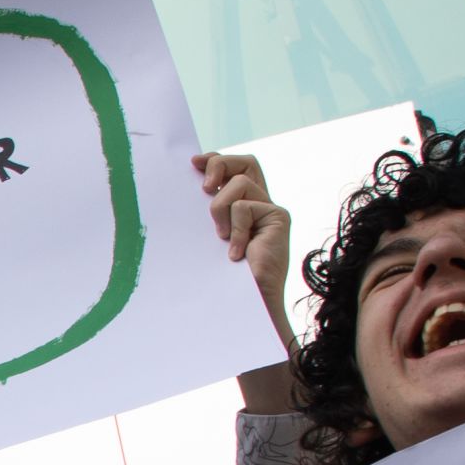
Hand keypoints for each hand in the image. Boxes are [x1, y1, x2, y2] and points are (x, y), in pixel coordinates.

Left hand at [198, 151, 301, 410]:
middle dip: (221, 165)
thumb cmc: (220, 278)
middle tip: (203, 188)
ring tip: (220, 239)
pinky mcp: (278, 217)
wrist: (245, 304)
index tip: (193, 163)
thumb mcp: (207, 237)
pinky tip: (235, 254)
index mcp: (243, 206)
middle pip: (246, 162)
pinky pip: (244, 207)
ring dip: (219, 209)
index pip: (235, 168)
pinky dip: (234, 230)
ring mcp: (270, 210)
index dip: (216, 160)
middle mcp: (259, 204)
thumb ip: (205, 212)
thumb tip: (186, 185)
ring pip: (239, 184)